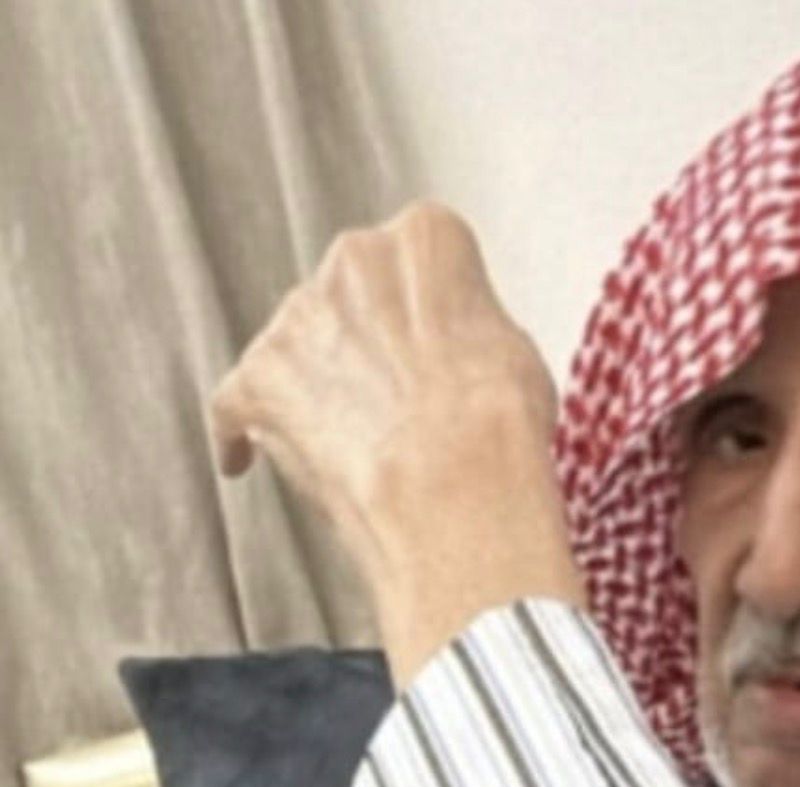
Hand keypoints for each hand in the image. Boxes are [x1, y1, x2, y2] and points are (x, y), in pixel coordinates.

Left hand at [209, 202, 584, 681]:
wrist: (455, 484)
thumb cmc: (500, 423)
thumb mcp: (514, 350)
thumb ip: (468, 329)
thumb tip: (456, 356)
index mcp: (426, 238)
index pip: (421, 257)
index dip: (431, 311)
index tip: (438, 345)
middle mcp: (352, 259)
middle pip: (351, 294)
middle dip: (367, 340)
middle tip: (398, 397)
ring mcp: (297, 319)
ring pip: (297, 345)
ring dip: (316, 383)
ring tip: (350, 442)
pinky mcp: (256, 380)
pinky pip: (234, 402)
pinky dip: (238, 429)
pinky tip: (242, 459)